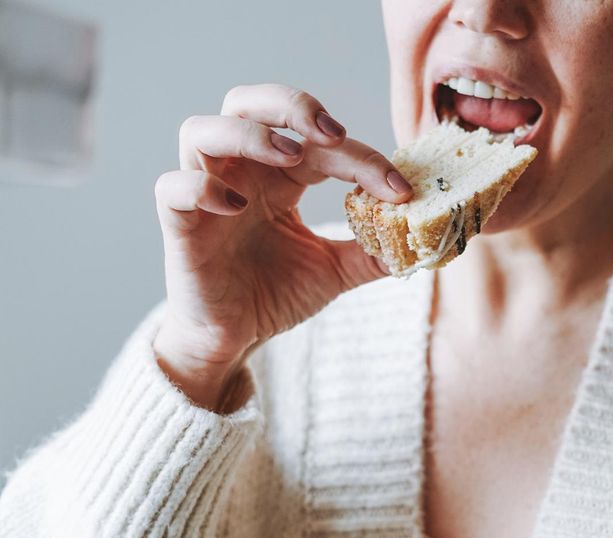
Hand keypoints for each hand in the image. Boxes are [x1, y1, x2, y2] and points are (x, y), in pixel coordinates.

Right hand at [152, 83, 413, 409]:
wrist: (234, 338)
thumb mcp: (334, 271)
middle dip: (292, 105)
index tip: (399, 188)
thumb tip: (420, 241)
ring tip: (289, 158)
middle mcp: (239, 173)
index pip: (317, 143)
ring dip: (249, 134)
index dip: (360, 157)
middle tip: (333, 132)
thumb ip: (372, 252)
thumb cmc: (274, 295)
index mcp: (278, 177)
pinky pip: (173, 187)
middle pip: (248, 103)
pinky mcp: (178, 225)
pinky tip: (235, 208)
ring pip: (202, 131)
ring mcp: (205, 193)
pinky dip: (201, 187)